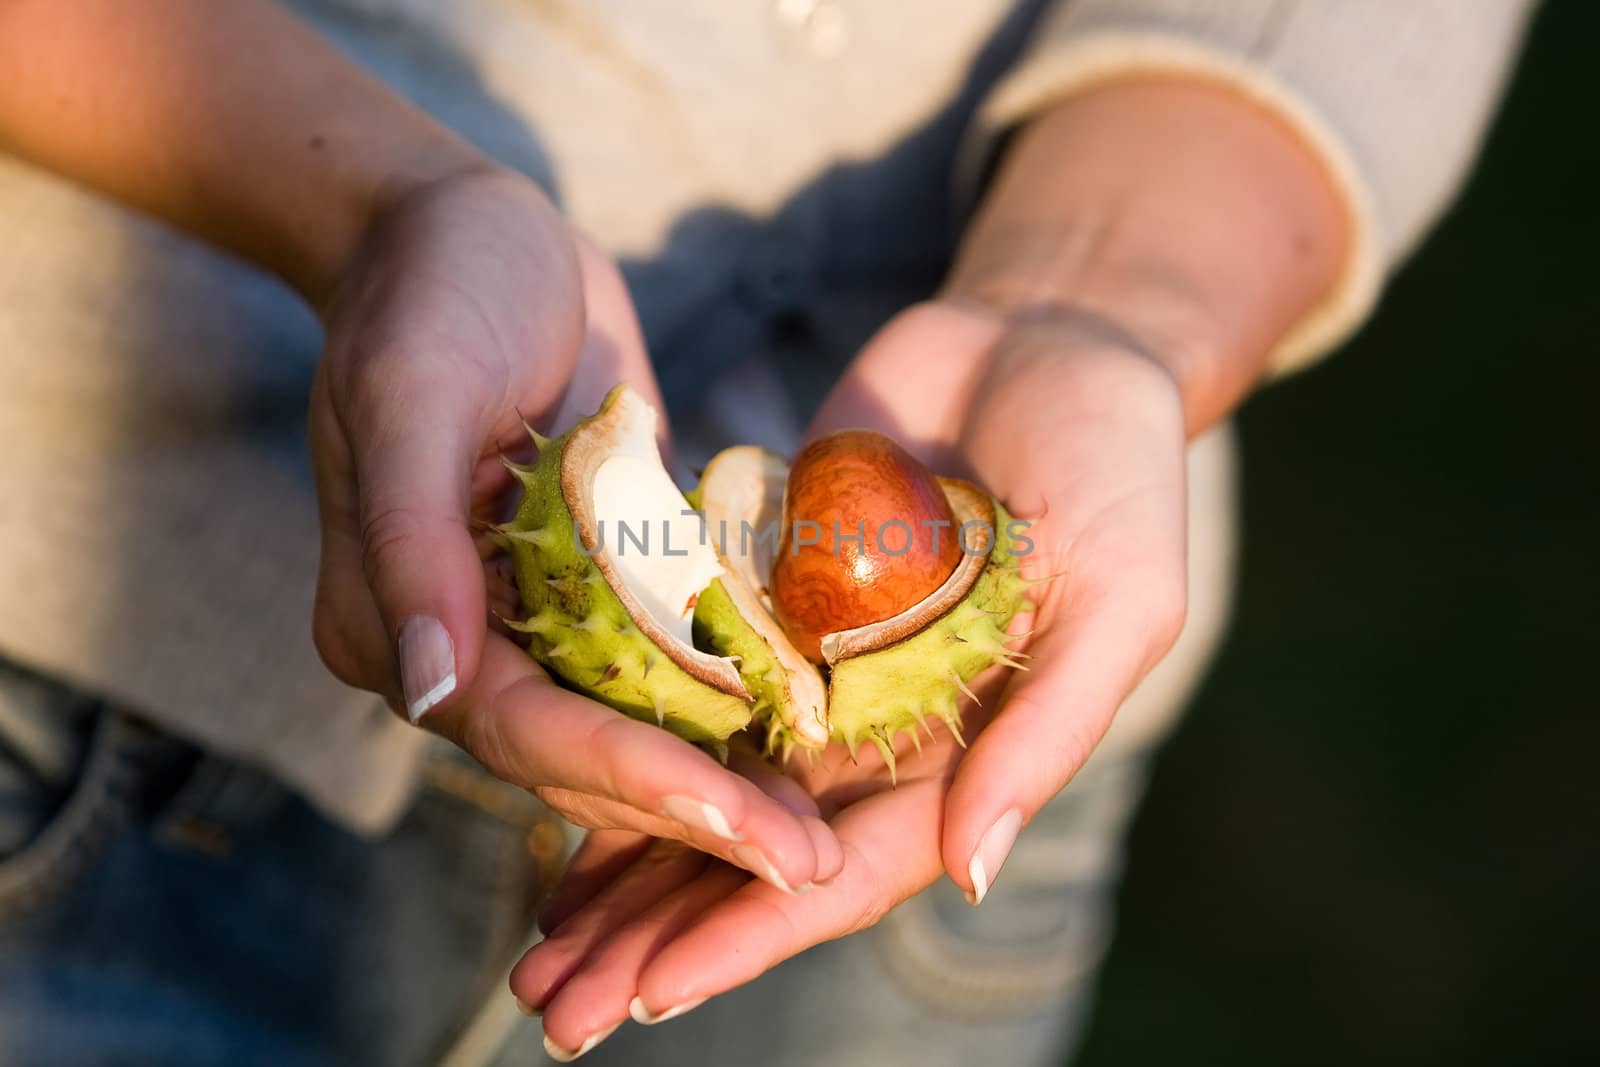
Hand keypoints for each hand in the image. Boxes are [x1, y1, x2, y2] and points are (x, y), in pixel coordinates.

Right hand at [309, 167, 839, 889]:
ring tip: (821, 837)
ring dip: (721, 785)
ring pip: (630, 730)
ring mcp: (531, 620)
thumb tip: (422, 688)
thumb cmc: (428, 296)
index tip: (742, 828)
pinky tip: (804, 744)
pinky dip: (724, 711)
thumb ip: (410, 546)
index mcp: (394, 626)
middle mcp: (462, 647)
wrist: (466, 231)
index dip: (633, 783)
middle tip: (812, 870)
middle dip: (695, 815)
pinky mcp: (595, 583)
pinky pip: (661, 667)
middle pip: (582, 758)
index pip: (524, 732)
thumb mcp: (409, 397)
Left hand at [509, 297, 1190, 1051]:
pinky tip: (539, 776)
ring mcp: (803, 661)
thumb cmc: (1116, 468)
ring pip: (697, 783)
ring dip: (617, 862)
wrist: (1044, 338)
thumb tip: (973, 876)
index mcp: (955, 757)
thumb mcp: (1120, 598)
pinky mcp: (755, 588)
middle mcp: (868, 729)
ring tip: (529, 943)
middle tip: (549, 1010)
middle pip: (749, 855)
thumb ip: (1045, 733)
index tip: (653, 995)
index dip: (749, 935)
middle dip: (656, 933)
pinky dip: (612, 731)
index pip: (842, 872)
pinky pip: (672, 674)